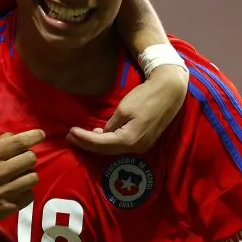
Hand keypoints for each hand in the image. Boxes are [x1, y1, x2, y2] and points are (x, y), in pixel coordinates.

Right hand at [0, 129, 43, 225]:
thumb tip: (17, 136)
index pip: (17, 143)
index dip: (33, 136)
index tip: (41, 135)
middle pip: (30, 158)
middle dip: (29, 157)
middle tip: (21, 161)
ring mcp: (3, 192)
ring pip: (33, 177)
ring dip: (29, 175)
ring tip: (19, 177)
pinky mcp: (9, 207)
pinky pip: (30, 195)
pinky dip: (26, 191)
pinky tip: (16, 190)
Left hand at [69, 64, 187, 154]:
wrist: (170, 91)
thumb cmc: (146, 97)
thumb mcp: (124, 109)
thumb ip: (111, 124)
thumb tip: (104, 134)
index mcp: (129, 140)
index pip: (100, 143)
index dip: (83, 138)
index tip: (70, 131)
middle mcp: (136, 148)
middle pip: (106, 149)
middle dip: (87, 143)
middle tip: (71, 136)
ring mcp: (141, 146)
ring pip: (113, 148)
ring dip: (96, 143)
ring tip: (81, 137)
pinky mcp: (144, 140)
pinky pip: (121, 144)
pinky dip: (108, 141)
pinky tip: (99, 135)